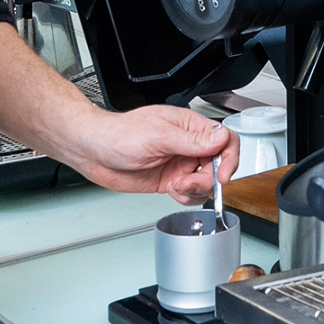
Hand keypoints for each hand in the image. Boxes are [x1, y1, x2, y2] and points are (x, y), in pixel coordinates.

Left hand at [64, 104, 239, 203]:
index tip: (222, 174)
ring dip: (195, 189)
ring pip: (206, 181)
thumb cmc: (119, 134)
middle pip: (218, 164)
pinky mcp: (171, 180)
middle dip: (207, 178)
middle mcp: (187, 145)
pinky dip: (186, 197)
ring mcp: (180, 164)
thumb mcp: (158, 136)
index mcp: (189, 126)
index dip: (229, 157)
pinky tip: (172, 191)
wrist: (94, 152)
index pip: (224, 139)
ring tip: (177, 186)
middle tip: (188, 182)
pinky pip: (190, 193)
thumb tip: (221, 138)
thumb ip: (192, 140)